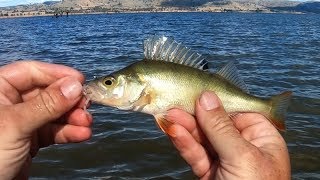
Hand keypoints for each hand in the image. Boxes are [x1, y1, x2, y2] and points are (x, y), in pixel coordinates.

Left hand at [0, 61, 91, 179]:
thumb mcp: (16, 125)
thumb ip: (46, 105)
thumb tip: (74, 86)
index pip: (31, 72)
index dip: (57, 74)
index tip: (79, 80)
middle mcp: (11, 103)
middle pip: (48, 93)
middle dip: (69, 101)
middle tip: (86, 105)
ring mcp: (23, 122)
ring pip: (54, 113)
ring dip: (73, 118)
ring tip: (87, 123)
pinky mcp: (31, 139)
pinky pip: (54, 131)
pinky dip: (68, 133)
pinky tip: (81, 135)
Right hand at [167, 91, 289, 179]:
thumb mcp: (242, 157)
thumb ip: (221, 127)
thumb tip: (207, 98)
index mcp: (262, 138)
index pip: (236, 110)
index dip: (215, 101)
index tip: (196, 91)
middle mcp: (243, 146)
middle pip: (215, 123)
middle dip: (194, 115)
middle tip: (175, 104)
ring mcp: (224, 159)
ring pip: (201, 138)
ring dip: (184, 127)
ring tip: (168, 116)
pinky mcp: (209, 172)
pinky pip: (195, 153)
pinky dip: (183, 143)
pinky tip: (173, 132)